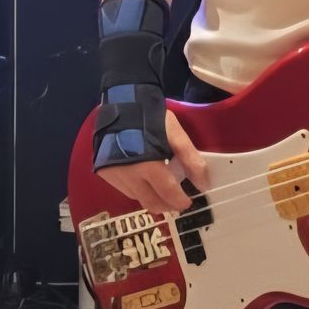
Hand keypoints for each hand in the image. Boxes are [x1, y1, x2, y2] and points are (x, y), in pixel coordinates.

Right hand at [96, 108, 210, 217]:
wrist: (121, 103)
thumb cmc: (151, 118)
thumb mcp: (176, 134)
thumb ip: (191, 159)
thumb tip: (203, 184)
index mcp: (148, 165)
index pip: (167, 193)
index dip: (179, 201)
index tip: (187, 203)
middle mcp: (129, 175)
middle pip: (150, 202)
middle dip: (166, 205)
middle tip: (176, 201)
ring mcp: (114, 175)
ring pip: (137, 198)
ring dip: (151, 198)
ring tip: (162, 190)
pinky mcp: (104, 173)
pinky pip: (124, 189)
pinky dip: (137, 190)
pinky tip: (144, 181)